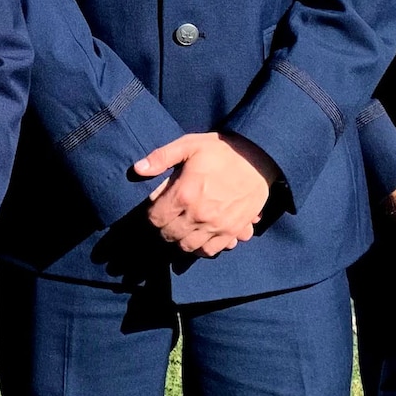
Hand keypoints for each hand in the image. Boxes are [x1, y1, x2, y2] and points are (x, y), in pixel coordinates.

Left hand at [131, 133, 275, 255]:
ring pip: (188, 247)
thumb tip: (137, 169)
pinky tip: (199, 236)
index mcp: (184, 194)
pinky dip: (202, 248)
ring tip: (181, 228)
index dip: (151, 215)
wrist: (259, 158)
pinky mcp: (233, 231)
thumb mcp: (189, 145)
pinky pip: (211, 250)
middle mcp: (199, 215)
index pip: (156, 219)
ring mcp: (217, 226)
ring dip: (180, 240)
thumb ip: (161, 157)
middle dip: (163, 228)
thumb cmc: (221, 150)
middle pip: (169, 235)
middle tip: (166, 218)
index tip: (155, 208)